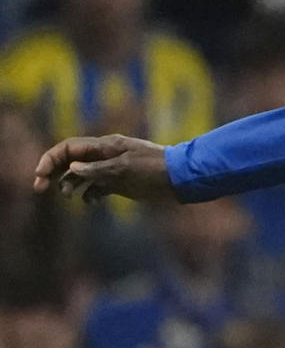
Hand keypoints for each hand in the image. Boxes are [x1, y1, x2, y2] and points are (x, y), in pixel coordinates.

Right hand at [34, 135, 176, 202]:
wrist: (181, 179)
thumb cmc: (155, 169)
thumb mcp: (124, 169)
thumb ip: (97, 170)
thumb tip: (71, 169)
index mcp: (106, 146)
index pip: (70, 148)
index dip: (51, 159)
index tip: (41, 175)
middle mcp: (106, 156)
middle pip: (71, 161)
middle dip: (53, 172)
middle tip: (40, 187)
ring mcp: (112, 169)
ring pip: (81, 174)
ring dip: (69, 184)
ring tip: (66, 195)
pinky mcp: (120, 183)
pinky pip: (97, 187)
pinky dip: (89, 194)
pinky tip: (90, 201)